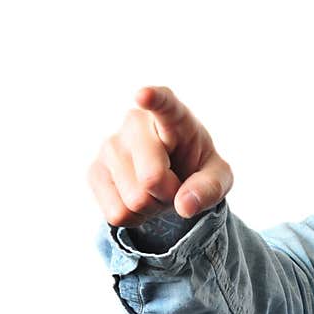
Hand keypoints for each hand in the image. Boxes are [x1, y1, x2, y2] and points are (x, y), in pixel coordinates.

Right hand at [88, 86, 232, 227]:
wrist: (170, 178)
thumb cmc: (196, 168)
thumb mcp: (219, 177)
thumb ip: (210, 188)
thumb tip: (184, 205)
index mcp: (174, 115)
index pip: (164, 104)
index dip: (154, 100)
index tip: (144, 95)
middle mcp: (136, 123)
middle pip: (152, 178)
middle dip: (170, 193)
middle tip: (175, 183)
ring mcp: (110, 146)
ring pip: (134, 200)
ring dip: (152, 205)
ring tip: (156, 188)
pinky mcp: (94, 171)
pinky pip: (117, 214)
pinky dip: (135, 217)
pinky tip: (138, 197)